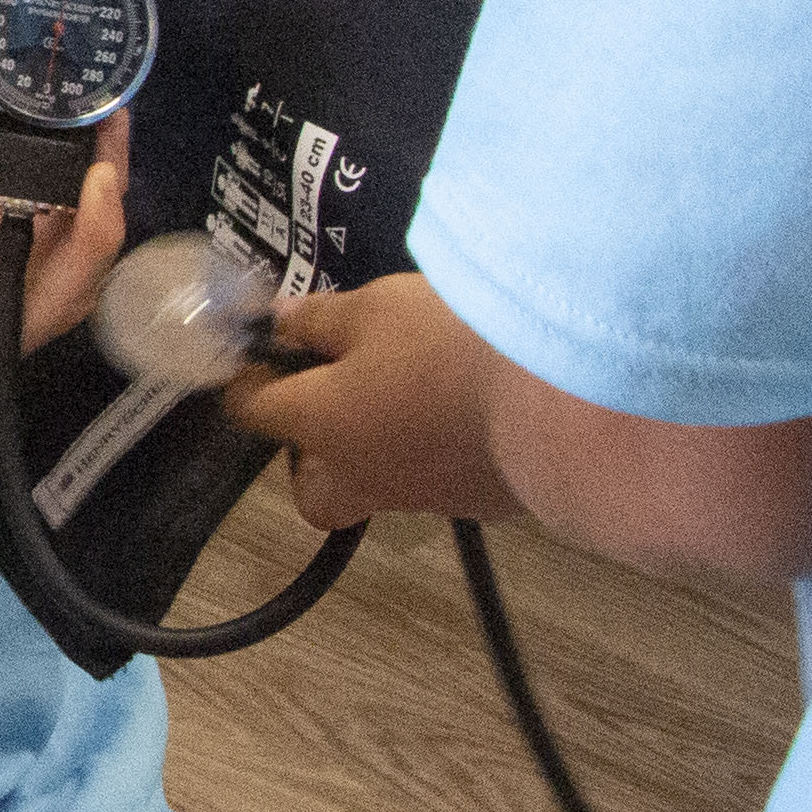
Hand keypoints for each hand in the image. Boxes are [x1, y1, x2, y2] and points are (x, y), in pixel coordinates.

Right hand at [0, 111, 124, 397]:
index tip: (102, 168)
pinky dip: (25, 180)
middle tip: (105, 124)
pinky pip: (7, 220)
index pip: (63, 291)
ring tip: (85, 120)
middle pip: (71, 268)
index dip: (94, 231)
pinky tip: (36, 135)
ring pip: (46, 242)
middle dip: (96, 200)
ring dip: (68, 187)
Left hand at [221, 273, 513, 528]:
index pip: (255, 413)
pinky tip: (469, 416)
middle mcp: (364, 474)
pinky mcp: (484, 503)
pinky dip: (441, 455)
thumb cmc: (451, 343)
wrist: (563, 403)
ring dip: (382, 452)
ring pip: (380, 489)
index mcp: (322, 424)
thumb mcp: (378, 307)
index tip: (259, 361)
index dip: (248, 385)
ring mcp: (426, 497)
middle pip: (315, 492)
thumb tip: (282, 323)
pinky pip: (441, 484)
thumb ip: (322, 320)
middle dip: (313, 458)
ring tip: (415, 397)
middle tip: (337, 407)